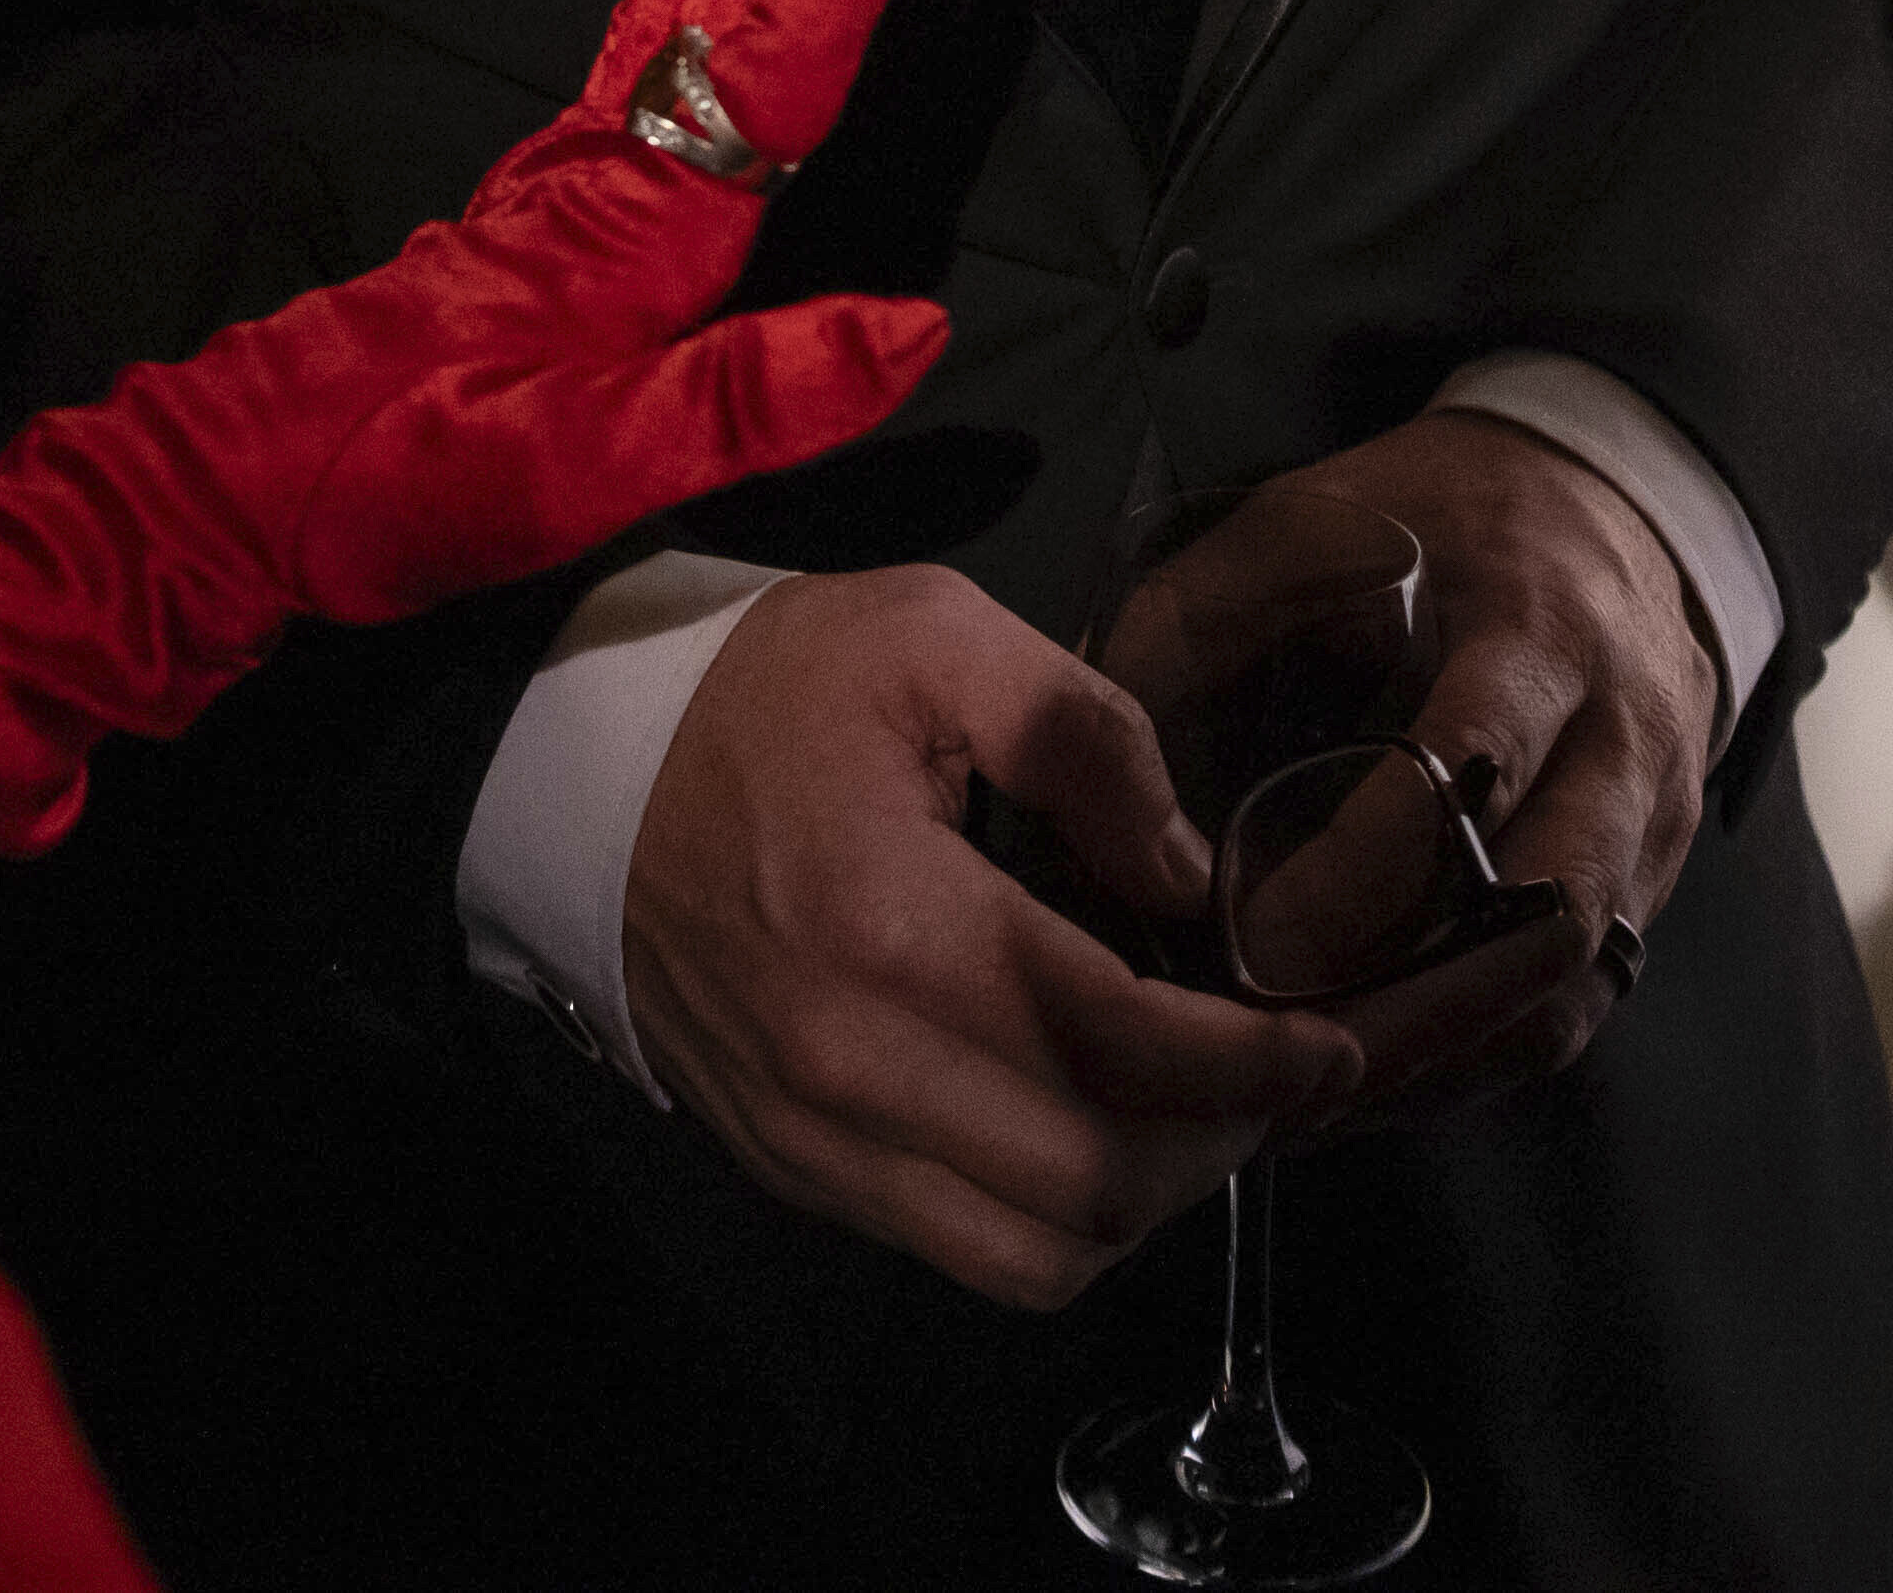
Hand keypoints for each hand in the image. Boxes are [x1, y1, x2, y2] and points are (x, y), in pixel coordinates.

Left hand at [248, 0, 964, 621]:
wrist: (253, 481)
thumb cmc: (402, 477)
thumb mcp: (586, 468)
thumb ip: (756, 397)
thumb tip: (916, 329)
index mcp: (656, 212)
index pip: (795, 23)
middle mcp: (631, 154)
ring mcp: (594, 152)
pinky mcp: (570, 175)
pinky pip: (653, 10)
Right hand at [618, 565, 1355, 1308]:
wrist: (565, 765)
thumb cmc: (760, 688)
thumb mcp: (933, 635)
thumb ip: (1088, 738)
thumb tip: (1194, 875)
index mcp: (896, 927)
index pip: (1125, 1050)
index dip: (1256, 1064)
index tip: (1327, 1041)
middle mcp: (852, 1069)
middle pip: (1096, 1186)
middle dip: (1221, 1143)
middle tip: (1276, 1073)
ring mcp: (811, 1136)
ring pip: (1032, 1257)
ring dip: (1143, 1205)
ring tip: (1193, 1112)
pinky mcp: (786, 1164)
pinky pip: (952, 1249)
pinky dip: (1050, 1218)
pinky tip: (1085, 1123)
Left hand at [1218, 407, 1717, 1124]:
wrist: (1621, 503)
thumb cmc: (1448, 515)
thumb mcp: (1315, 515)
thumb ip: (1197, 619)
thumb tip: (1093, 761)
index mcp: (1539, 631)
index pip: (1471, 773)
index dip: (1363, 875)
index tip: (1252, 943)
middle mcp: (1622, 741)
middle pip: (1547, 917)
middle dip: (1403, 1008)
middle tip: (1266, 1056)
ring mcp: (1653, 828)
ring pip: (1561, 993)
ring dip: (1429, 1057)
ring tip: (1294, 1096)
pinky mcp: (1650, 889)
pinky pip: (1568, 1013)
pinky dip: (1463, 1058)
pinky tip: (1359, 1077)